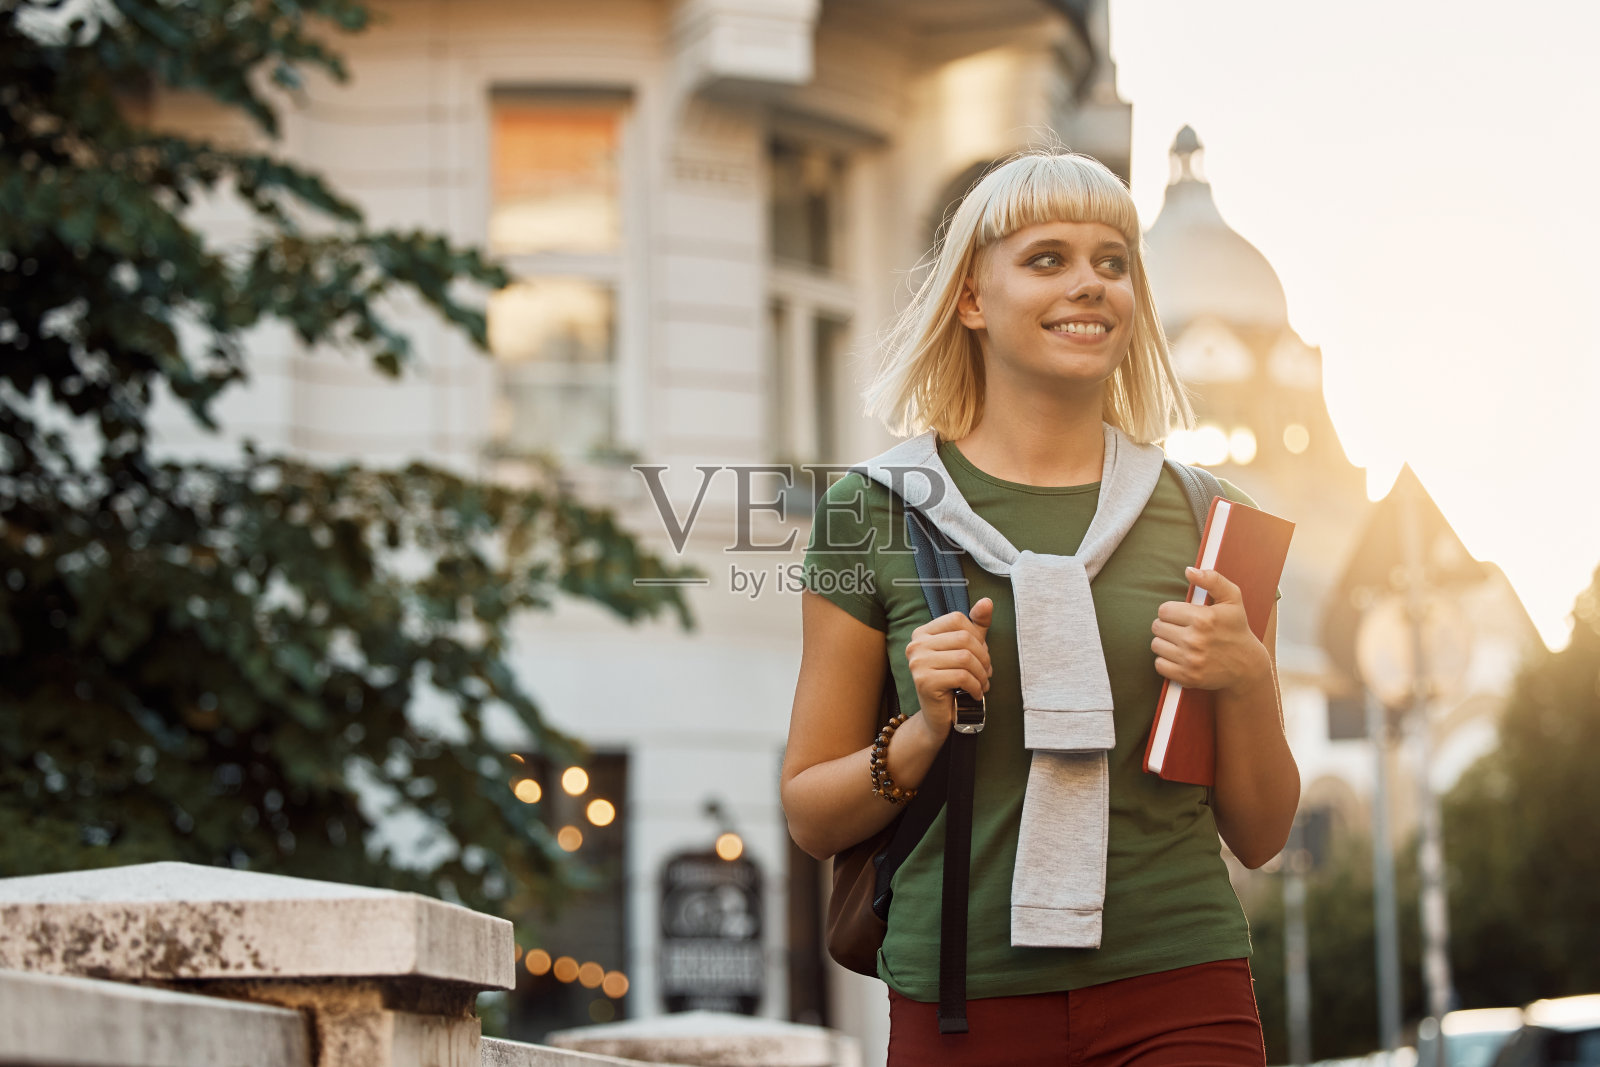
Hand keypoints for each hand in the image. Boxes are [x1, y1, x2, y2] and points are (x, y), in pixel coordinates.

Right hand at [905, 597, 993, 739]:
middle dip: (983, 657)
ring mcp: (917, 663)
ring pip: (965, 658)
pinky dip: (976, 686)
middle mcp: (916, 645)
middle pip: (964, 638)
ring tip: (983, 683)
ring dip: (982, 674)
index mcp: (923, 633)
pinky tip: (976, 693)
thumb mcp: (966, 649)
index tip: (981, 654)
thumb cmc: (952, 682)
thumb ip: (976, 625)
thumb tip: (987, 602)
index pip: (957, 619)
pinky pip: (961, 676)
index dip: (977, 636)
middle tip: (986, 672)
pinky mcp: (924, 681)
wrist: (938, 717)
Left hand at [1151, 568, 1270, 693]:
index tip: (1184, 616)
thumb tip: (1189, 570)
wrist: (1247, 666)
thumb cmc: (1236, 629)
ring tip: (1182, 642)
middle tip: (1183, 629)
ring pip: (1156, 645)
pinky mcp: (1187, 677)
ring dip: (1165, 643)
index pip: (1164, 610)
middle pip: (1157, 627)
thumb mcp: (1232, 599)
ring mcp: (1191, 660)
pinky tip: (1180, 657)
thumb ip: (1212, 580)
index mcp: (1203, 618)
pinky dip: (1166, 661)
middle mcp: (1195, 640)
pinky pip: (1159, 664)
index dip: (1172, 612)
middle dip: (1168, 626)